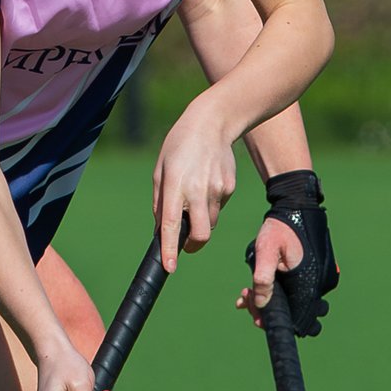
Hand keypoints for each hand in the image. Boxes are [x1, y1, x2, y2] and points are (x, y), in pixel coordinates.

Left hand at [151, 103, 239, 273]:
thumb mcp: (161, 171)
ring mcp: (218, 189)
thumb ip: (160, 203)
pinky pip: (218, 208)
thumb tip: (162, 231)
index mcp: (175, 184)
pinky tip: (206, 183)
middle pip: (201, 234)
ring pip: (210, 223)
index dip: (170, 248)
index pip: (172, 223)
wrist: (213, 123)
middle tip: (185, 243)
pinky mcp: (230, 188)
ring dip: (201, 221)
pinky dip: (210, 205)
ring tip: (194, 196)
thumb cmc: (179, 147)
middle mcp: (198, 189)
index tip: (169, 267)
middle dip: (193, 245)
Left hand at [244, 170, 340, 335]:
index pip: (299, 318)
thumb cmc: (280, 227)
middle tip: (247, 299)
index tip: (256, 319)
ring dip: (271, 301)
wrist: (297, 204)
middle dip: (270, 311)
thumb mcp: (266, 250)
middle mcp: (319, 284)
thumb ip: (262, 278)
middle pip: (297, 313)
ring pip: (295, 302)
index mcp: (308, 282)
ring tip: (247, 292)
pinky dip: (280, 291)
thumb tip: (261, 304)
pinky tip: (256, 286)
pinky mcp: (316, 273)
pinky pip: (298, 290)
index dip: (277, 322)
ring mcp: (320, 279)